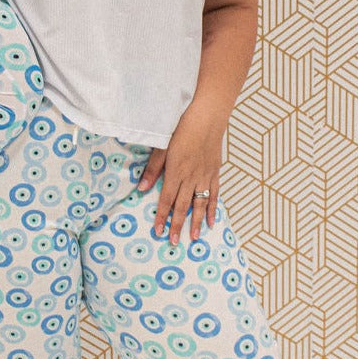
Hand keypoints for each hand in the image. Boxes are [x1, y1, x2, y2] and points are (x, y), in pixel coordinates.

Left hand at [138, 104, 222, 244]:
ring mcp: (205, 176)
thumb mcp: (162, 145)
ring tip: (193, 238)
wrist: (208, 115)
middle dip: (177, 225)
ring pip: (200, 204)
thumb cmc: (183, 127)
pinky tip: (211, 221)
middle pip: (183, 206)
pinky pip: (215, 195)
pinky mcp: (215, 171)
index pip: (166, 199)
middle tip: (173, 242)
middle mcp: (191, 177)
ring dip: (196, 222)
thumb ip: (153, 168)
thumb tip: (142, 188)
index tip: (157, 231)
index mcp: (176, 171)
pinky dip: (213, 209)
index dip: (161, 216)